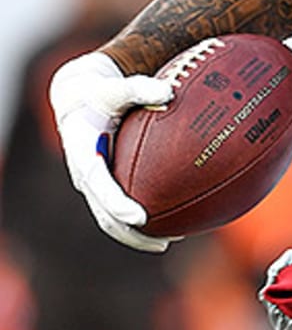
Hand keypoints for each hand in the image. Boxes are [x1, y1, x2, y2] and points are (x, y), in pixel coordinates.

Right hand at [48, 51, 173, 251]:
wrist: (79, 100)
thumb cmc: (100, 93)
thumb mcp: (114, 87)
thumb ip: (137, 88)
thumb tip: (169, 92)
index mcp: (82, 151)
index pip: (97, 183)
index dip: (117, 203)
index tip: (140, 217)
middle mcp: (85, 173)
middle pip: (103, 213)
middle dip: (129, 231)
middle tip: (161, 240)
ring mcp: (94, 184)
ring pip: (110, 219)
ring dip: (136, 235)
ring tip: (169, 241)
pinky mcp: (104, 185)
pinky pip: (120, 210)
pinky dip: (142, 222)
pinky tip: (172, 224)